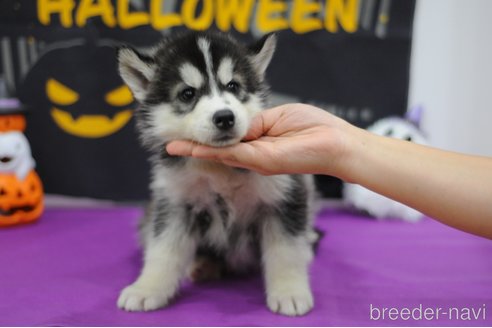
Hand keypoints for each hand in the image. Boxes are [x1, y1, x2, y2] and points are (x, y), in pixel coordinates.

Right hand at [166, 103, 355, 176]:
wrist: (336, 142)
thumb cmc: (313, 126)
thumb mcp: (276, 117)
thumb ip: (254, 122)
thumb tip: (234, 125)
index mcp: (258, 139)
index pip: (228, 138)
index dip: (208, 133)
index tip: (191, 127)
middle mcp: (254, 152)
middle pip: (219, 149)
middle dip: (195, 145)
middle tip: (170, 143)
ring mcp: (256, 159)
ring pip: (220, 154)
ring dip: (196, 150)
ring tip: (173, 146)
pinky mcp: (261, 162)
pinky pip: (232, 155)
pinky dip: (211, 151)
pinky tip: (193, 149)